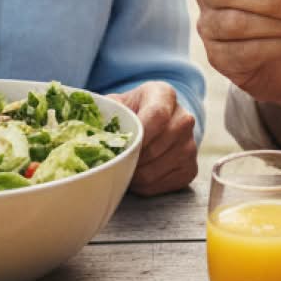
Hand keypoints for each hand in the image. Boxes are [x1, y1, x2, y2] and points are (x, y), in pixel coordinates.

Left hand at [114, 81, 197, 195]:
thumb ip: (104, 112)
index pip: (157, 116)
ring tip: (125, 166)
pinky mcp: (191, 168)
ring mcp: (190, 145)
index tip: (122, 146)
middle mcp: (183, 118)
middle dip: (131, 158)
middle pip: (156, 147)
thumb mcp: (116, 103)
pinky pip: (164, 185)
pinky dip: (145, 185)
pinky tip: (138, 174)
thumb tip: (90, 130)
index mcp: (164, 95)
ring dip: (136, 174)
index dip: (138, 135)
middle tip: (116, 160)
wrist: (151, 123)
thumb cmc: (130, 113)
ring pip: (157, 169)